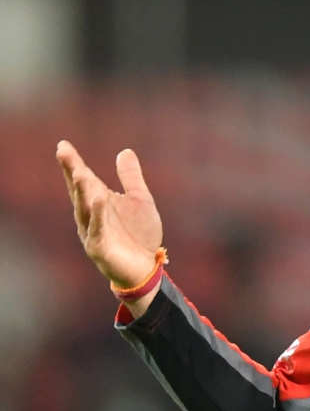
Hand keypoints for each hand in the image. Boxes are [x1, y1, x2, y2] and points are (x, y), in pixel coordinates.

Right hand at [56, 141, 163, 303]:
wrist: (146, 266)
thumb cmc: (139, 233)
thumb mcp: (140, 200)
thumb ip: (131, 178)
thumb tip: (125, 151)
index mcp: (99, 200)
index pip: (84, 179)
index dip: (73, 163)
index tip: (63, 145)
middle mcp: (91, 214)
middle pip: (79, 190)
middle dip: (72, 172)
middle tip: (63, 152)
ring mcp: (92, 230)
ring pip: (84, 209)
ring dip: (82, 192)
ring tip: (80, 174)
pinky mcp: (99, 247)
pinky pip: (97, 230)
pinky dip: (97, 216)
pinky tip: (99, 201)